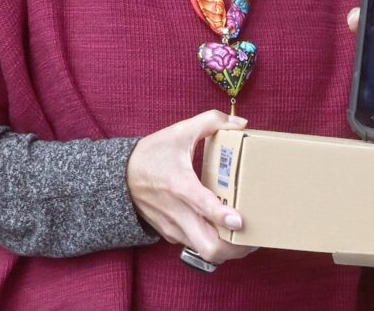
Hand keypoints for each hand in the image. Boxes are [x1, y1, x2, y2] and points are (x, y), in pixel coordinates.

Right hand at [127, 110, 258, 264]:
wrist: (120, 177)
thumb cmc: (151, 154)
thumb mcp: (179, 131)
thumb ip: (211, 121)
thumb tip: (241, 122)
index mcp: (180, 185)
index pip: (202, 206)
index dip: (222, 216)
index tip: (239, 220)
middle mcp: (178, 213)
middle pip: (209, 247)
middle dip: (235, 248)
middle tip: (254, 236)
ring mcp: (174, 227)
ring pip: (205, 251)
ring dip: (228, 248)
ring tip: (246, 236)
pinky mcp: (171, 234)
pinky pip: (196, 245)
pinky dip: (213, 242)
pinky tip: (224, 230)